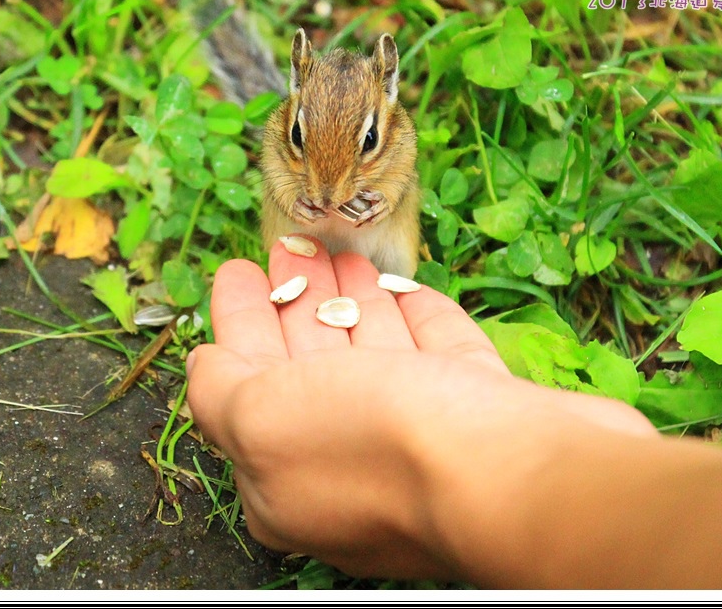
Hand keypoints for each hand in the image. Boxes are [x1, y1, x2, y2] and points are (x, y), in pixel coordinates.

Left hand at [186, 237, 653, 579]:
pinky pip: (439, 355)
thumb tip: (204, 366)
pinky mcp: (482, 413)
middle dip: (296, 301)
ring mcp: (423, 439)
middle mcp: (352, 462)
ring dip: (353, 301)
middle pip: (311, 367)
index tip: (236, 267)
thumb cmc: (379, 447)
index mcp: (286, 475)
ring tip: (343, 252)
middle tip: (292, 244)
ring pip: (376, 357)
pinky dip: (417, 319)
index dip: (237, 321)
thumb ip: (218, 391)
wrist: (517, 478)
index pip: (246, 385)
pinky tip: (405, 288)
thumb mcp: (263, 418)